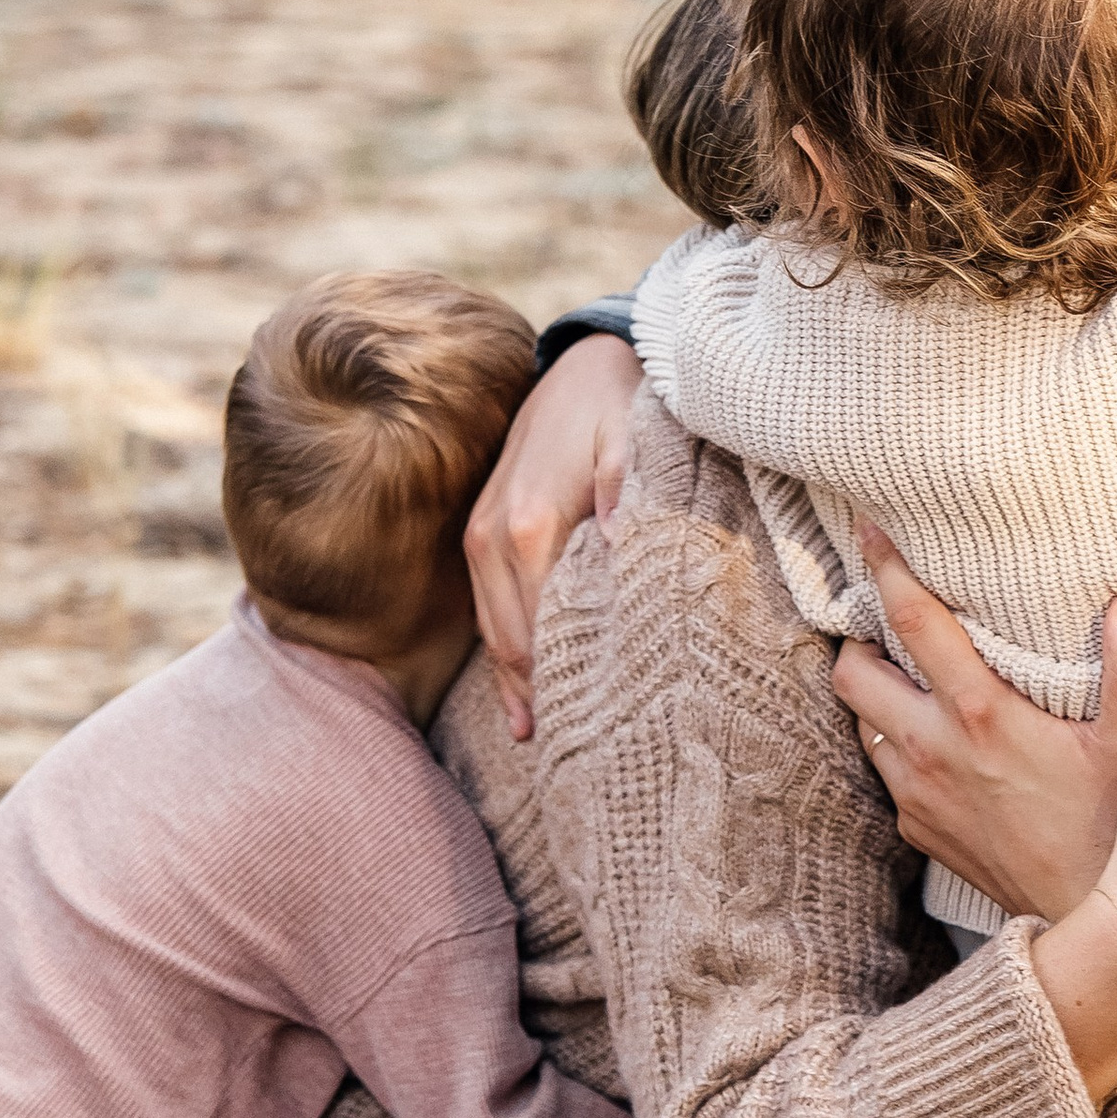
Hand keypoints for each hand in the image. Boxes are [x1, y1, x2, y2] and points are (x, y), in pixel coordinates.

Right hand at [465, 335, 641, 736]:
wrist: (587, 359)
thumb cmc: (622, 403)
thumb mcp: (636, 441)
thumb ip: (630, 497)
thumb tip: (620, 555)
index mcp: (531, 526)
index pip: (543, 630)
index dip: (567, 683)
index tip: (599, 733)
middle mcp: (493, 539)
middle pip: (513, 643)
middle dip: (541, 697)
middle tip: (580, 758)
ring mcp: (481, 536)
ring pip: (495, 633)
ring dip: (517, 684)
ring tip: (547, 740)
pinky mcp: (482, 531)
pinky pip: (488, 609)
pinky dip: (505, 655)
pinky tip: (523, 699)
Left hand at [834, 527, 1116, 917]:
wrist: (1091, 922)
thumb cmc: (1116, 825)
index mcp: (979, 715)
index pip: (911, 623)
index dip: (885, 569)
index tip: (869, 530)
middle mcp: (931, 752)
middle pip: (852, 674)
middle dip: (858, 638)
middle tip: (886, 617)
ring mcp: (918, 796)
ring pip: (860, 726)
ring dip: (875, 696)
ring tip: (907, 674)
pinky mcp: (919, 832)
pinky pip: (886, 774)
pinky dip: (896, 747)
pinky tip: (935, 742)